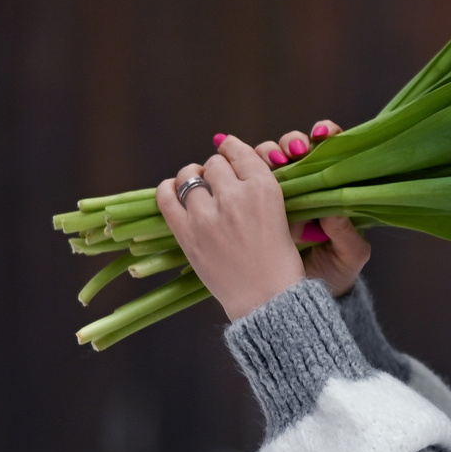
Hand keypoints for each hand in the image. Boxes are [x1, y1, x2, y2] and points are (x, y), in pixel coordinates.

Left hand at [156, 136, 302, 321]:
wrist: (267, 300)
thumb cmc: (280, 262)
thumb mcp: (285, 216)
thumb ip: (263, 188)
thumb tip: (235, 164)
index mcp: (264, 189)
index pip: (239, 152)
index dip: (232, 151)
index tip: (229, 155)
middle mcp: (235, 196)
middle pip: (215, 164)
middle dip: (217, 172)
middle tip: (220, 186)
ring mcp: (207, 215)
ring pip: (190, 175)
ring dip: (194, 178)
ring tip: (198, 189)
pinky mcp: (187, 234)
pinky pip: (166, 197)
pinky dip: (167, 189)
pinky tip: (173, 191)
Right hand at [245, 118, 367, 297]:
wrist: (301, 300)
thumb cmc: (333, 274)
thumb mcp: (348, 257)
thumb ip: (347, 236)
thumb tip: (332, 212)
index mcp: (329, 190)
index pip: (327, 151)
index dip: (323, 135)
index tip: (320, 136)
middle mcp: (301, 186)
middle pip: (290, 148)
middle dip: (289, 142)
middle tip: (291, 154)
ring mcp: (274, 194)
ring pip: (264, 158)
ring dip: (265, 153)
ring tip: (272, 163)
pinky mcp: (249, 206)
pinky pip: (240, 181)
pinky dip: (234, 170)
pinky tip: (237, 172)